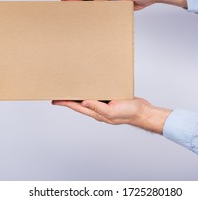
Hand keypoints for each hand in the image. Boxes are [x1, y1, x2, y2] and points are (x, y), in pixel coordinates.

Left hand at [51, 97, 171, 133]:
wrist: (142, 112)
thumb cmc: (129, 113)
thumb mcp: (112, 111)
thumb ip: (98, 107)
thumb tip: (83, 102)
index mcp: (96, 113)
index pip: (77, 107)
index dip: (65, 103)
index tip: (55, 100)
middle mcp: (98, 109)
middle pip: (79, 103)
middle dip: (68, 99)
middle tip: (59, 93)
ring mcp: (104, 104)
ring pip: (87, 98)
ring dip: (78, 94)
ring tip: (70, 89)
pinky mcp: (110, 99)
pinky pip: (97, 94)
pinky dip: (90, 90)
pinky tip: (89, 85)